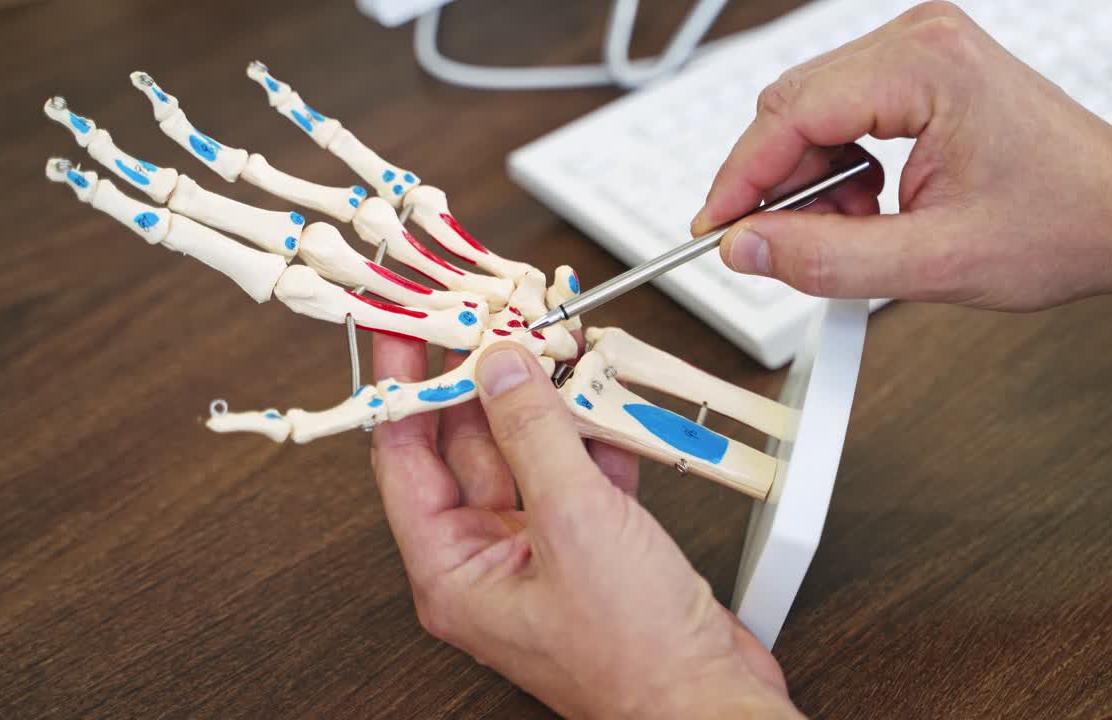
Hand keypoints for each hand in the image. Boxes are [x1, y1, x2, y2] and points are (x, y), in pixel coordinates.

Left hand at [369, 333, 800, 718]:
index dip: (401, 386)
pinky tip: (605, 394)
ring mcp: (546, 552)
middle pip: (469, 446)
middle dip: (483, 381)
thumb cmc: (635, 659)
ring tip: (551, 343)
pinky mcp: (597, 546)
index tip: (404, 329)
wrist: (710, 702)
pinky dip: (596, 432)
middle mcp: (491, 562)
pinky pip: (582, 472)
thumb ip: (534, 436)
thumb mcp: (575, 526)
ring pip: (532, 453)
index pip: (404, 456)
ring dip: (546, 401)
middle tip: (490, 319)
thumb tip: (500, 370)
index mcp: (453, 572)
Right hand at [693, 1, 1111, 310]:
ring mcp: (921, 50)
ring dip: (812, 181)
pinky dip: (839, 168)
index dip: (740, 178)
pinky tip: (870, 205)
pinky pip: (842, 114)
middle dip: (778, 184)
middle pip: (792, 107)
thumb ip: (826, 260)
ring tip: (855, 229)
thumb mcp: (933, 262)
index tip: (713, 229)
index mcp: (927, 66)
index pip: (791, 113)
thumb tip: (746, 248)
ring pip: (811, 112)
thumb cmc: (1063, 225)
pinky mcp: (921, 71)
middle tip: (787, 246)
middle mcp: (921, 40)